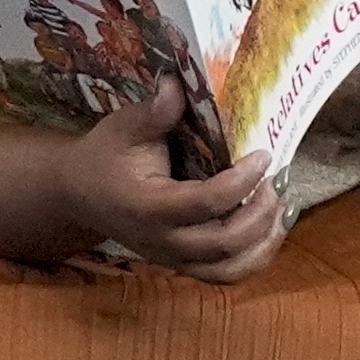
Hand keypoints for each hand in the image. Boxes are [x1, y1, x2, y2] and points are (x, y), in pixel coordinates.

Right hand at [57, 88, 284, 281]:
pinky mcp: (182, 265)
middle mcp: (162, 241)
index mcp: (148, 207)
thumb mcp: (124, 127)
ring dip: (263, 242)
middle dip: (259, 214)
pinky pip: (224, 276)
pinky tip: (269, 229)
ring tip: (279, 207)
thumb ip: (154, 111)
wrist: (79, 194)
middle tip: (275, 181)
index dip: (241, 181)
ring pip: (229, 270)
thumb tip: (179, 83)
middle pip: (224, 243)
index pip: (205, 204)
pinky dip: (254, 258)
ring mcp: (172, 259)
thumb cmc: (105, 156)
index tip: (263, 154)